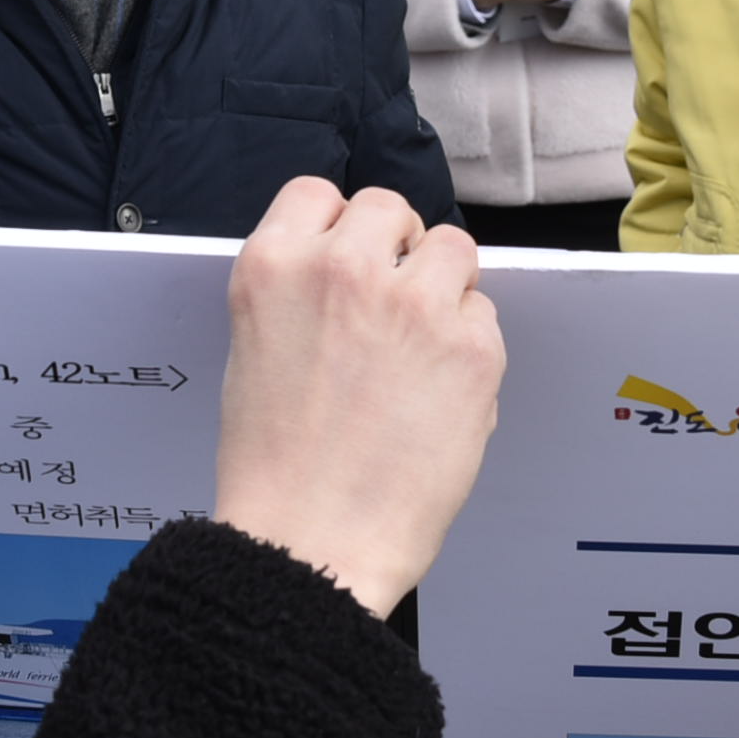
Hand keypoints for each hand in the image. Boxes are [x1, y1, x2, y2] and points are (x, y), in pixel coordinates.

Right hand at [214, 178, 506, 615]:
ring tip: (422, 347)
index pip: (318, 194)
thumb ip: (299, 297)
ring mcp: (413, 303)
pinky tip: (440, 395)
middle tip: (390, 307)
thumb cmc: (274, 469)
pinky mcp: (471, 346)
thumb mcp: (253, 353)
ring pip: (453, 248)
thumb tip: (357, 275)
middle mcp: (343, 268)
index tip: (349, 258)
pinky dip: (470, 347)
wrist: (311, 543)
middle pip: (390, 208)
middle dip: (396, 249)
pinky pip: (485, 315)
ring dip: (444, 287)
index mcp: (274, 267)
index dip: (340, 227)